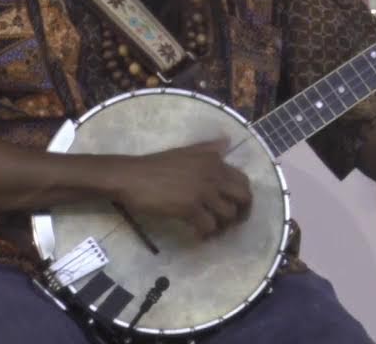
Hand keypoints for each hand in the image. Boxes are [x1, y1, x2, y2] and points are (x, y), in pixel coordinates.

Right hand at [110, 138, 252, 238]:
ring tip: (210, 231)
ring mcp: (202, 191)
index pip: (243, 180)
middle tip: (228, 224)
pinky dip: (205, 235)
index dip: (244, 198)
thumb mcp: (186, 151)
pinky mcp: (189, 208)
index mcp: (213, 160)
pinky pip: (208, 227)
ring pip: (228, 215)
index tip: (236, 208)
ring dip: (222, 227)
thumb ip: (208, 148)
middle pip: (244, 198)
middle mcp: (212, 174)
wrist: (131, 177)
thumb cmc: (155, 165)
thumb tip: (227, 141)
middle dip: (241, 214)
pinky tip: (197, 236)